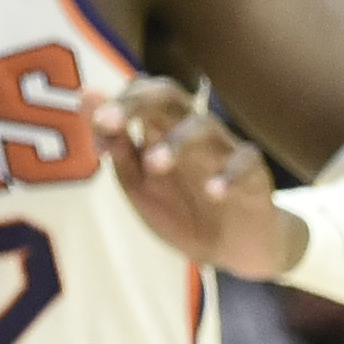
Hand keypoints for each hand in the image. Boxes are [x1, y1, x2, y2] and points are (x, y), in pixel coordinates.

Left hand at [94, 78, 309, 280]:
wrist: (232, 251)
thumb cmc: (181, 208)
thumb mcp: (139, 183)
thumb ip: (116, 144)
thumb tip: (87, 95)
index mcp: (161, 127)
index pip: (139, 92)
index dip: (116, 103)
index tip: (97, 128)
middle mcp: (192, 129)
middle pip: (169, 95)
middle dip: (137, 103)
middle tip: (111, 122)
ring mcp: (225, 149)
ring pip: (204, 125)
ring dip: (176, 141)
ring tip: (154, 164)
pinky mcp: (256, 176)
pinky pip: (246, 162)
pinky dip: (229, 174)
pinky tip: (213, 192)